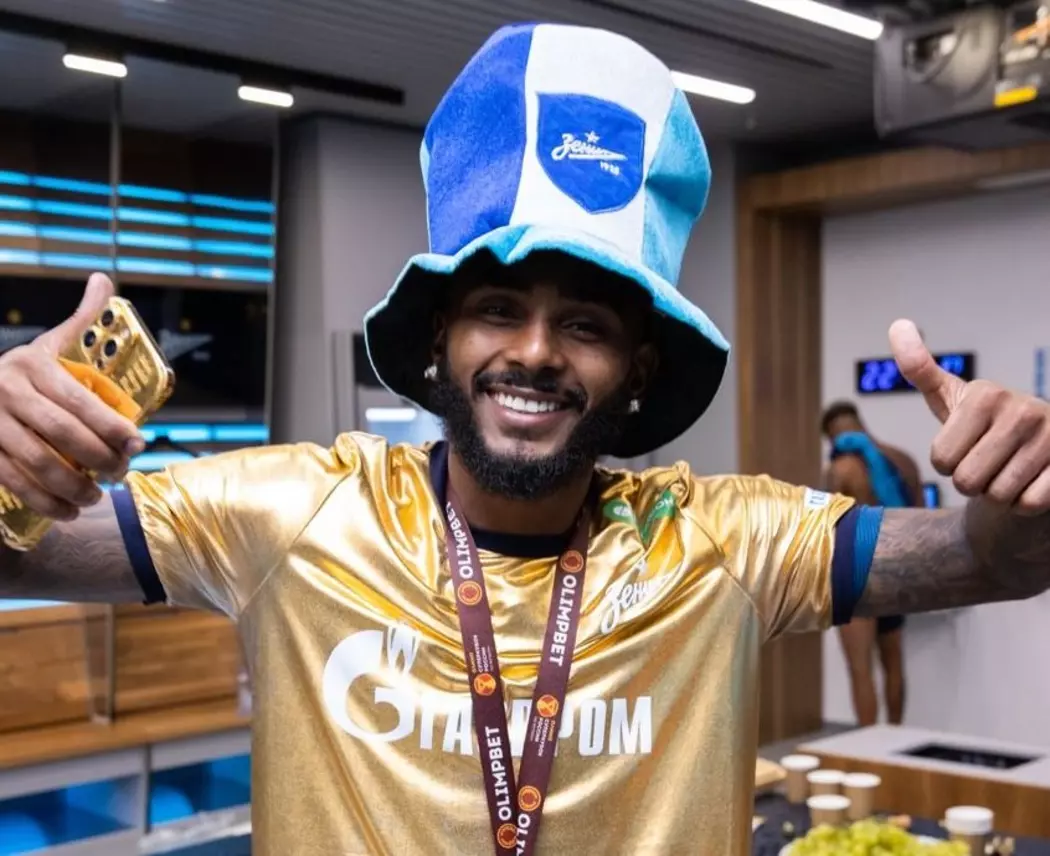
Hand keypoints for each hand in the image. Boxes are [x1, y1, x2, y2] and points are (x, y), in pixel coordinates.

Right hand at [0, 273, 144, 520]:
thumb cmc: (22, 373)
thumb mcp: (47, 342)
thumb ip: (80, 318)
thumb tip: (104, 279)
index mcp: (31, 363)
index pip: (79, 400)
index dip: (112, 425)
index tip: (139, 443)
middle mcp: (5, 389)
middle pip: (61, 433)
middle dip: (99, 458)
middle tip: (122, 473)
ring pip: (37, 462)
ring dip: (73, 486)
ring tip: (97, 497)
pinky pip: (12, 482)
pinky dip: (44, 502)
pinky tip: (67, 511)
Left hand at [890, 319, 1049, 514]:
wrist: (1037, 447)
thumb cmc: (982, 424)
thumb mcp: (949, 397)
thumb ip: (919, 368)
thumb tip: (897, 324)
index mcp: (985, 394)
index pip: (941, 460)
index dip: (947, 463)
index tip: (964, 445)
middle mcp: (1023, 410)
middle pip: (968, 481)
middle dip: (971, 482)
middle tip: (986, 462)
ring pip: (999, 496)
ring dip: (998, 494)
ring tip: (1009, 469)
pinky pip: (1030, 504)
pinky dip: (1024, 504)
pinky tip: (1031, 482)